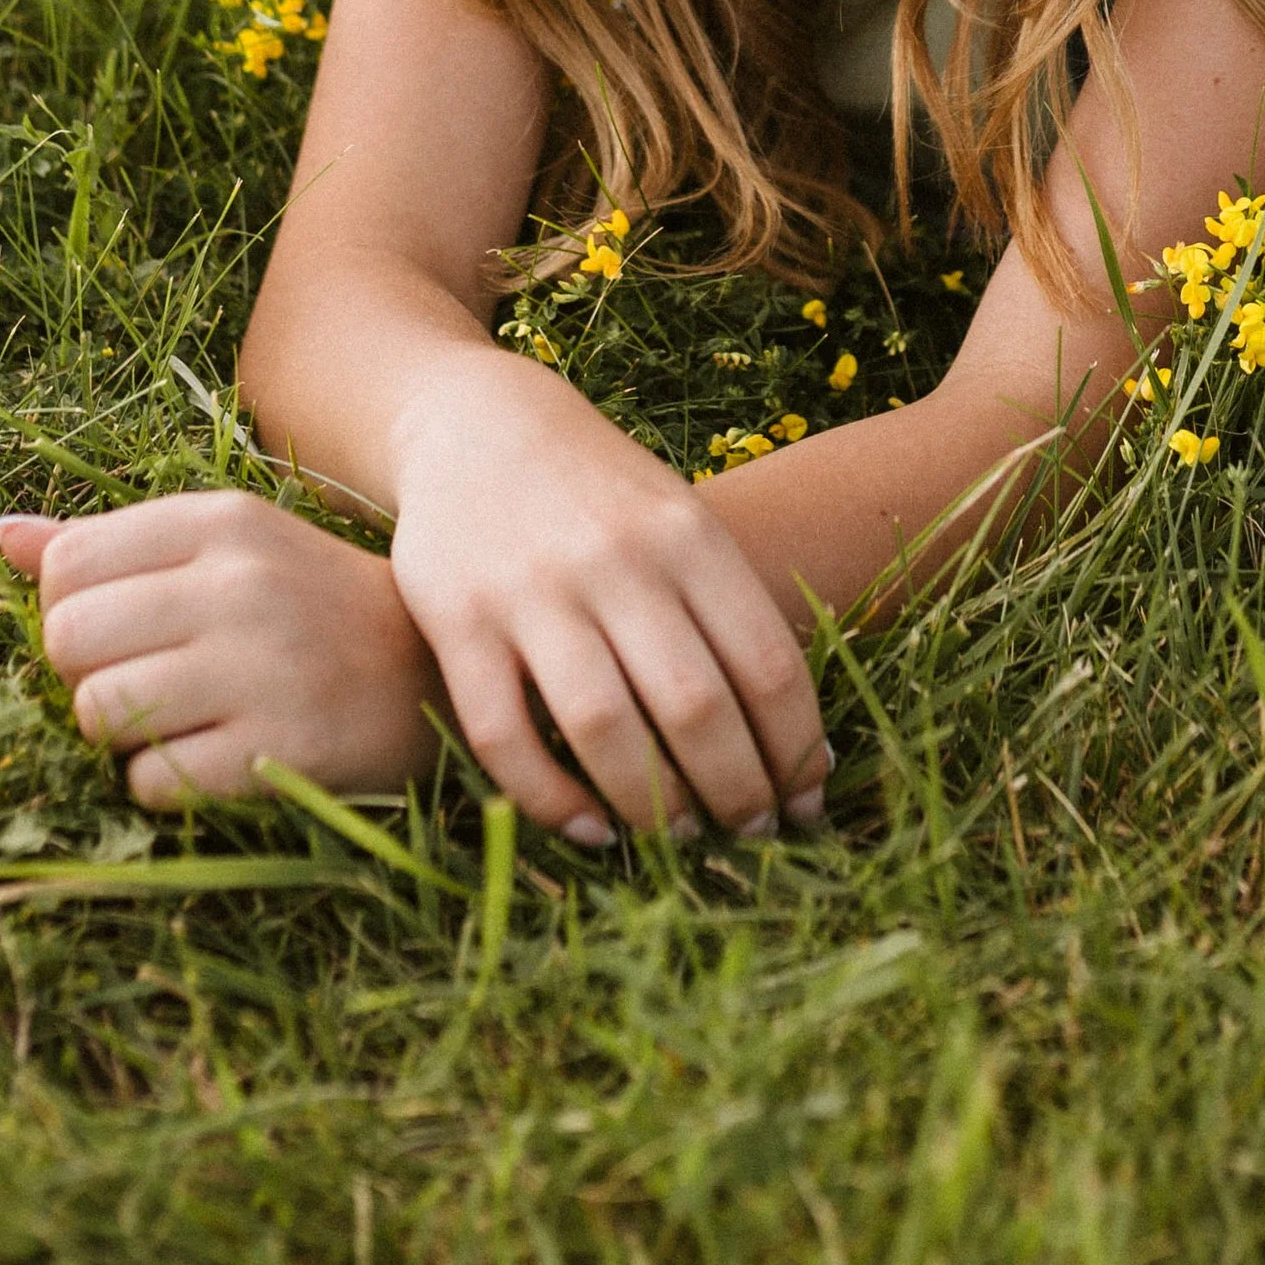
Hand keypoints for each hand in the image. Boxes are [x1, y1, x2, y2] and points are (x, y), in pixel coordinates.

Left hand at [0, 495, 445, 813]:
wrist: (431, 673)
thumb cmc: (306, 606)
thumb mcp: (225, 548)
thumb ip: (113, 544)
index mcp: (221, 522)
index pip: (67, 566)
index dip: (73, 611)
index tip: (125, 629)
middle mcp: (239, 583)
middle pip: (68, 640)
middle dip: (86, 676)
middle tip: (142, 682)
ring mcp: (261, 666)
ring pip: (99, 712)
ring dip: (119, 734)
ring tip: (174, 722)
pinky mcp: (277, 746)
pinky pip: (150, 781)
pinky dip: (163, 784)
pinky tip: (212, 756)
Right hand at [386, 357, 830, 843]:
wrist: (480, 425)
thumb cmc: (605, 498)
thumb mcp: (681, 523)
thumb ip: (730, 615)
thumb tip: (803, 751)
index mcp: (688, 535)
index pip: (767, 665)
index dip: (796, 751)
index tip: (807, 804)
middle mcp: (615, 560)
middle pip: (694, 707)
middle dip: (735, 792)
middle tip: (751, 836)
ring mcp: (531, 590)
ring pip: (603, 729)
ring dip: (652, 807)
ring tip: (680, 840)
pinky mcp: (456, 620)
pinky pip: (504, 735)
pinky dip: (550, 799)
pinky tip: (590, 829)